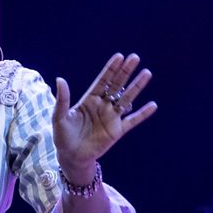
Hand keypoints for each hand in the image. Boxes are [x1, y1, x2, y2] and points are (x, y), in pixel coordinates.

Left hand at [53, 53, 156, 179]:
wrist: (71, 156)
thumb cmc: (63, 136)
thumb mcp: (59, 117)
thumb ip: (63, 99)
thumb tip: (60, 79)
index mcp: (89, 100)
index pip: (102, 81)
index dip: (110, 69)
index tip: (119, 56)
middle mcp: (103, 106)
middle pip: (117, 85)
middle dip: (125, 72)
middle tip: (135, 57)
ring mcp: (111, 117)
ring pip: (127, 99)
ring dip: (136, 87)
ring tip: (147, 73)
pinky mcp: (117, 131)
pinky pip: (133, 121)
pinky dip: (143, 114)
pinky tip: (153, 105)